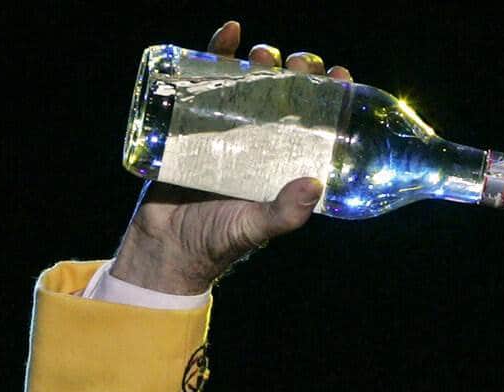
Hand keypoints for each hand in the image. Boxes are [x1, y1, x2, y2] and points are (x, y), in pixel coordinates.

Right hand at [110, 21, 353, 293]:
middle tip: (300, 64)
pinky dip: (217, 51)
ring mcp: (230, 132)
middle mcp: (264, 145)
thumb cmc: (216, 241)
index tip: (340, 77)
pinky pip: (207, 81)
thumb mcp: (255, 227)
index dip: (332, 98)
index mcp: (287, 166)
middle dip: (299, 74)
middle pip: (288, 97)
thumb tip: (315, 183)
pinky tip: (229, 32)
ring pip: (253, 84)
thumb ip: (284, 213)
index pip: (319, 125)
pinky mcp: (194, 123)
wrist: (163, 246)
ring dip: (263, 61)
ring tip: (265, 55)